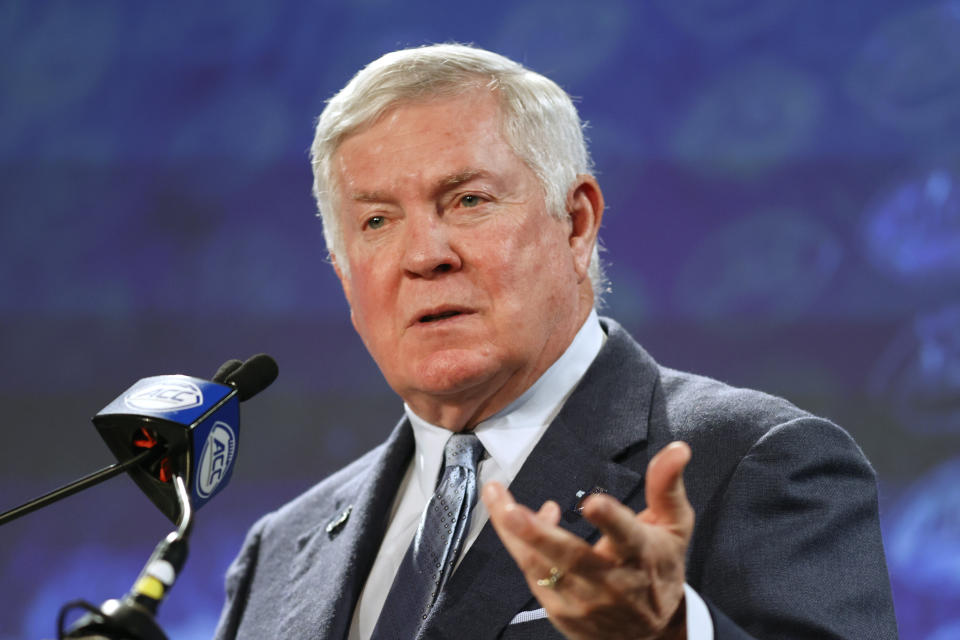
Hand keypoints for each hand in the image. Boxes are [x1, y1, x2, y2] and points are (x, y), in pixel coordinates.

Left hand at [482, 441, 693, 639]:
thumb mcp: (674, 527)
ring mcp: (582, 602)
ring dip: (512, 532)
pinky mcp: (560, 612)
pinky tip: (516, 518)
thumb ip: (667, 486)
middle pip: (570, 557)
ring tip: (495, 495)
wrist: (650, 636)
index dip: (610, 520)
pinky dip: (520, 543)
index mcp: (641, 556)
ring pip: (539, 566)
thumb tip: (678, 448)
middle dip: (537, 533)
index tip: (593, 502)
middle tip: (510, 509)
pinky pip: (532, 573)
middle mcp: (610, 583)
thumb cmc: (659, 569)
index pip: (626, 535)